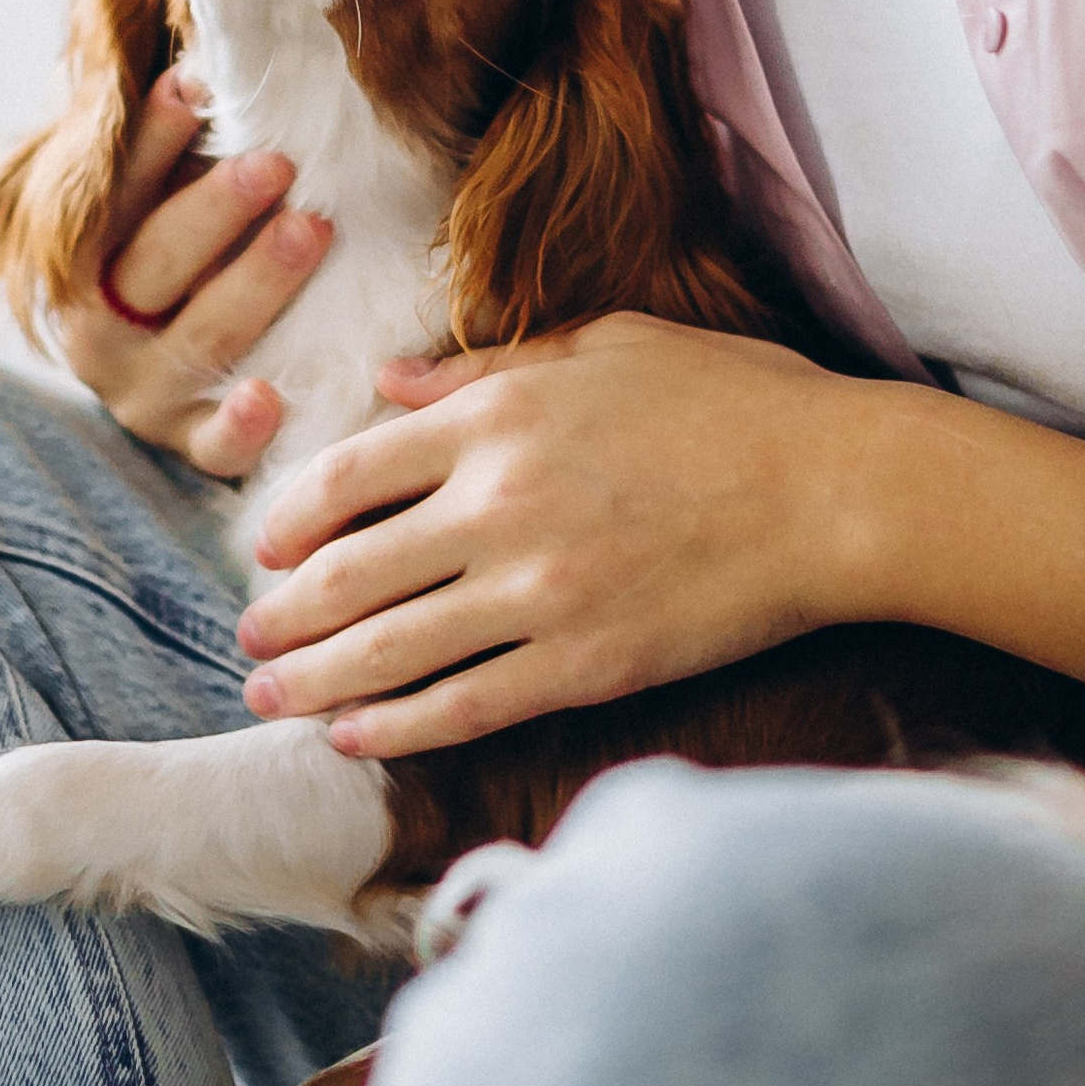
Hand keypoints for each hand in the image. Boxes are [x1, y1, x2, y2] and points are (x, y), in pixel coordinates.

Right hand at [55, 70, 332, 480]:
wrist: (170, 386)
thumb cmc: (184, 264)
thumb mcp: (161, 206)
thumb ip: (177, 151)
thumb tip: (216, 53)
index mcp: (82, 260)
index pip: (112, 193)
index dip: (151, 141)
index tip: (197, 87)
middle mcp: (96, 327)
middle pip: (155, 264)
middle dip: (216, 209)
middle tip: (278, 163)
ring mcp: (142, 392)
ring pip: (197, 338)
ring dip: (254, 283)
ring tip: (313, 229)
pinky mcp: (189, 444)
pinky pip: (213, 444)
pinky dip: (239, 425)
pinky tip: (270, 397)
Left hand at [234, 315, 1084, 754]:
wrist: (837, 489)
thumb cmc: (732, 400)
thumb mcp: (603, 346)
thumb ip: (484, 366)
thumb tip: (391, 381)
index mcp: (498, 413)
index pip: (351, 473)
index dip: (290, 519)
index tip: (265, 549)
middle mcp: (499, 502)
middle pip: (351, 572)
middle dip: (283, 613)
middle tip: (248, 637)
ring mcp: (540, 590)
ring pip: (391, 649)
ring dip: (316, 680)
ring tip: (271, 698)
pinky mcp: (586, 662)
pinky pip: (467, 705)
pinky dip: (398, 727)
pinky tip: (355, 739)